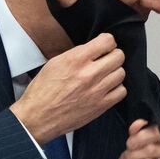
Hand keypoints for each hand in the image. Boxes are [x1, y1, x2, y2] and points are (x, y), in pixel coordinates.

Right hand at [10, 34, 125, 142]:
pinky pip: (121, 92)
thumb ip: (77, 54)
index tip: (104, 47)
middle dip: (113, 56)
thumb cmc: (43, 91)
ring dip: (114, 72)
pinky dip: (116, 89)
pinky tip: (106, 88)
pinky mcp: (101, 106)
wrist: (38, 116)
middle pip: (119, 56)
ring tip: (104, 75)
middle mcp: (88, 74)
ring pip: (121, 73)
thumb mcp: (55, 62)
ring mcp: (96, 91)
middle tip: (105, 61)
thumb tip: (95, 49)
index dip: (107, 43)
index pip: (107, 41)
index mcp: (76, 59)